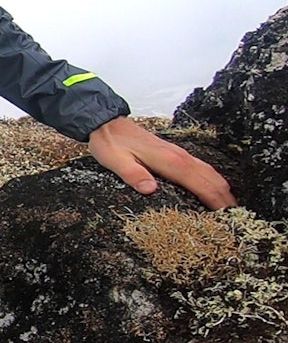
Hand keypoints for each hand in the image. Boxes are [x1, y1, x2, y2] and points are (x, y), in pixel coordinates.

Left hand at [88, 116, 235, 209]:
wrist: (107, 123)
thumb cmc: (110, 143)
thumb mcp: (116, 162)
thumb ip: (133, 175)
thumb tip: (150, 190)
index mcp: (170, 161)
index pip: (202, 185)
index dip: (217, 202)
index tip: (227, 219)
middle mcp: (180, 156)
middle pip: (213, 179)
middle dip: (226, 199)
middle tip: (235, 219)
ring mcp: (179, 154)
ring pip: (210, 172)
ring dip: (222, 189)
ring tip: (229, 209)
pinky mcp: (175, 153)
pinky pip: (201, 168)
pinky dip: (212, 180)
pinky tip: (212, 190)